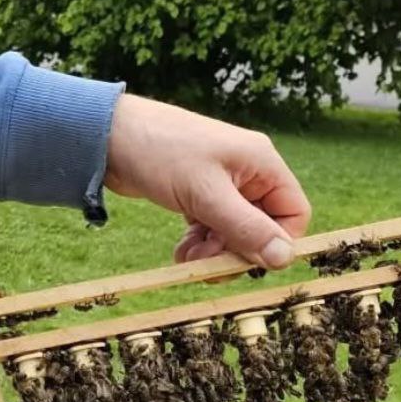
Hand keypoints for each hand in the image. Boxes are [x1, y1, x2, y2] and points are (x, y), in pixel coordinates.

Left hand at [104, 95, 310, 269]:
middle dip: (235, 250)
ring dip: (213, 251)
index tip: (247, 262)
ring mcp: (220, 182)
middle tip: (207, 266)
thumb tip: (284, 259)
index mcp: (261, 163)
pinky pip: (210, 227)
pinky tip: (180, 252)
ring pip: (233, 231)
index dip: (276, 242)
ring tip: (186, 259)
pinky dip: (198, 243)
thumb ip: (246, 228)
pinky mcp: (196, 192)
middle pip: (261, 226)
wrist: (107, 135)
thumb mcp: (205, 195)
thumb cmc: (160, 152)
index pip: (293, 212)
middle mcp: (246, 172)